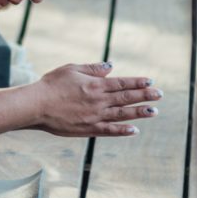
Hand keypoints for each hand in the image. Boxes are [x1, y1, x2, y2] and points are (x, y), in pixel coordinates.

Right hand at [33, 62, 161, 136]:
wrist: (36, 105)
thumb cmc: (51, 84)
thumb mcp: (71, 69)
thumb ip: (92, 68)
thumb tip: (111, 67)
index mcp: (95, 84)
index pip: (122, 82)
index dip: (137, 82)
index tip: (150, 81)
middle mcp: (99, 100)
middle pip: (126, 97)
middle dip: (145, 96)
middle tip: (160, 95)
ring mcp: (95, 116)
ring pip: (122, 114)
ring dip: (139, 112)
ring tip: (154, 111)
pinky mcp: (88, 129)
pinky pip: (110, 130)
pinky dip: (123, 130)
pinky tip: (134, 130)